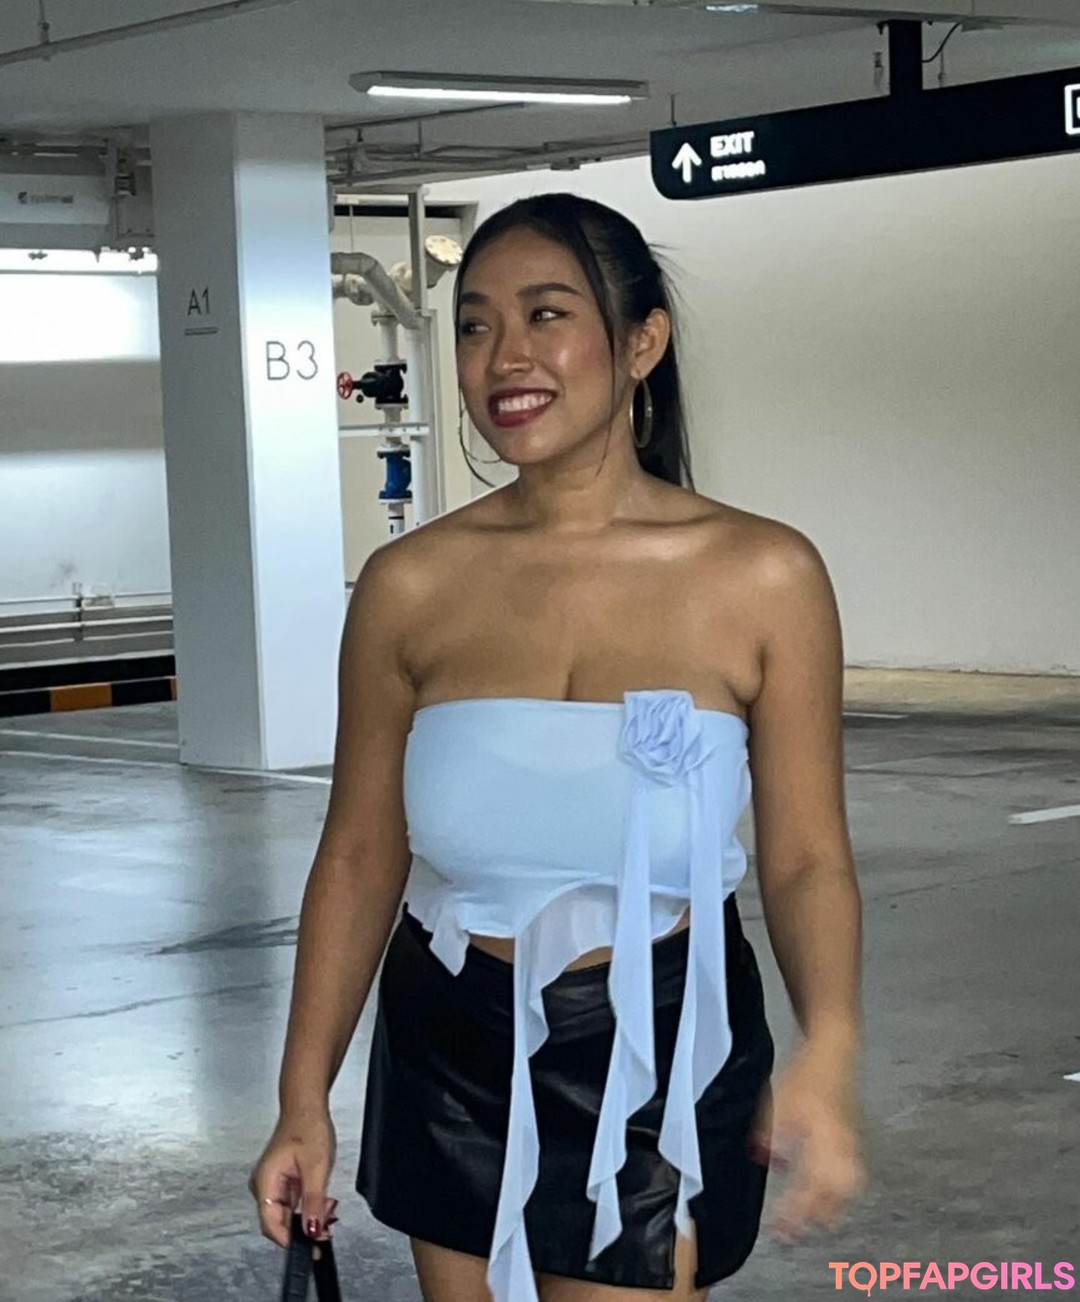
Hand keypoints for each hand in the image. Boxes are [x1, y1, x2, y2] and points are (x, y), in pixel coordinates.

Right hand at [249, 1108, 338, 1247]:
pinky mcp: (282, 1182)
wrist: (307, 1106)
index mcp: (264, 1183)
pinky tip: (322, 1202)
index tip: (312, 1247)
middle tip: (328, 1225)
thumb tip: (312, 1231)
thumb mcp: (316, 1167)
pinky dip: (308, 1206)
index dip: (291, 1240)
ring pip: (288, 1214)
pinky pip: (292, 1203)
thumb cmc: (308, 1128)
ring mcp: (272, 1184)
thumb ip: (313, 1202)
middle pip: (279, 1222)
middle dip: (303, 1228)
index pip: (271, 1225)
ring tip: (329, 1210)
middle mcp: (263, 1187)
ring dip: (308, 1217)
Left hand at [750, 1038, 865, 1241]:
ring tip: (811, 1219)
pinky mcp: (853, 1137)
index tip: (781, 1229)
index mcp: (826, 1142)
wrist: (834, 1049)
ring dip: (830, 1207)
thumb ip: (771, 1135)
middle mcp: (844, 1148)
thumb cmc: (808, 1073)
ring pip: (848, 1189)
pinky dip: (838, 1190)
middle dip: (816, 1218)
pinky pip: (851, 1174)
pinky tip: (824, 1191)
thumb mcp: (779, 1102)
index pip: (811, 1190)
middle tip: (794, 1230)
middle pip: (837, 1198)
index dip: (796, 1213)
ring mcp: (852, 1143)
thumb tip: (765, 1159)